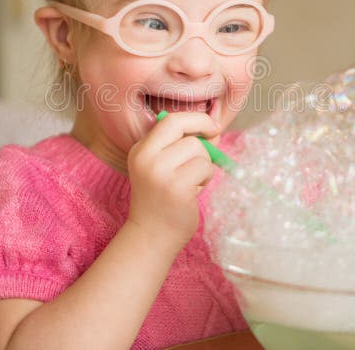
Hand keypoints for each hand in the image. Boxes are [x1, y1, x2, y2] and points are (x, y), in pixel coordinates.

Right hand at [126, 111, 220, 252]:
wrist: (150, 236)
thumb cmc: (162, 199)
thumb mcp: (163, 167)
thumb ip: (183, 145)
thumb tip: (214, 129)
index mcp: (140, 149)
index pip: (170, 120)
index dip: (196, 119)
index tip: (212, 127)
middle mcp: (146, 158)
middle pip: (188, 132)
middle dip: (203, 146)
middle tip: (202, 161)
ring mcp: (160, 173)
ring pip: (200, 151)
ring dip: (205, 166)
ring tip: (192, 182)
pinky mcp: (177, 187)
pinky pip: (205, 168)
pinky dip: (206, 178)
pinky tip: (194, 191)